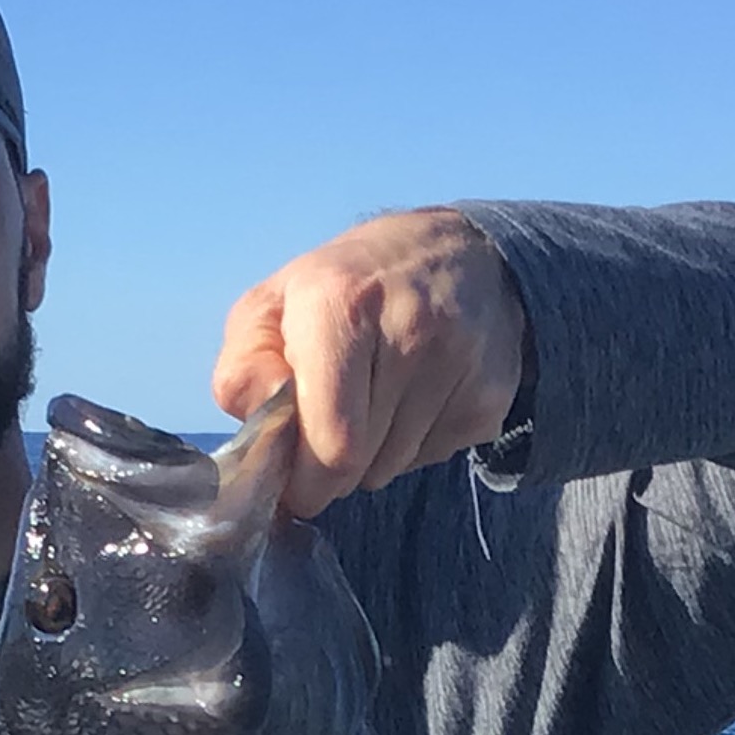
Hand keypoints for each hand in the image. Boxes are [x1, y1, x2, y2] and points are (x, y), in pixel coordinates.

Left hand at [211, 208, 526, 518]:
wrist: (463, 254)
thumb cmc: (348, 287)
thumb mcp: (274, 305)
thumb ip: (244, 368)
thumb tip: (259, 432)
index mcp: (342, 304)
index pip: (331, 444)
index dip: (305, 480)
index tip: (293, 477)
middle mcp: (410, 330)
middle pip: (358, 465)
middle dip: (330, 473)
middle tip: (325, 434)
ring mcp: (460, 363)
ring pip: (392, 469)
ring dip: (369, 459)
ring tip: (372, 401)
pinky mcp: (490, 396)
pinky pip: (433, 459)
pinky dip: (410, 447)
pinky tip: (412, 398)